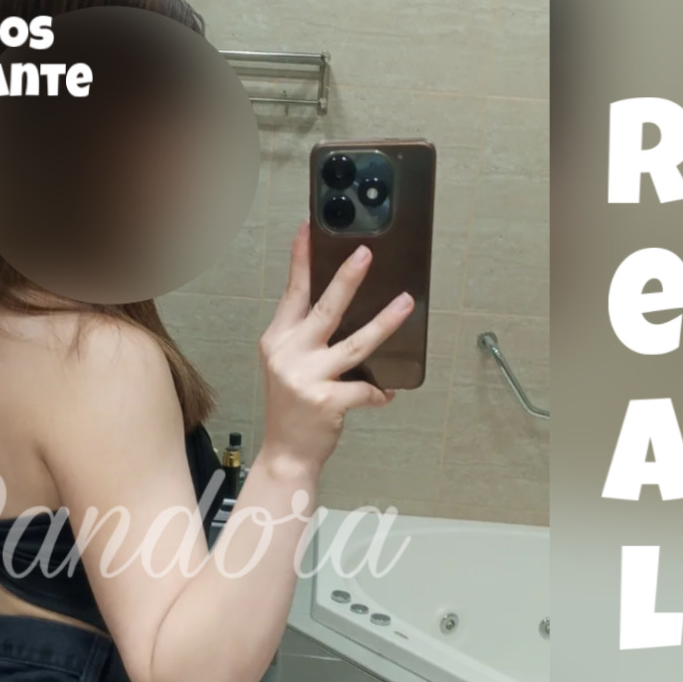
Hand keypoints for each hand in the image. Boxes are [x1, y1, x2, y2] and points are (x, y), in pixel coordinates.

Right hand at [257, 220, 412, 476]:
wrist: (286, 453)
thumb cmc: (292, 408)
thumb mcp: (286, 365)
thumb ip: (305, 337)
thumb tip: (344, 305)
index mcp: (277, 340)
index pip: (292, 293)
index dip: (300, 260)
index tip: (307, 229)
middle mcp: (288, 355)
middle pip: (325, 309)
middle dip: (347, 278)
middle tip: (365, 253)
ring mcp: (306, 378)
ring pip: (355, 344)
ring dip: (384, 323)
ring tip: (405, 303)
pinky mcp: (326, 401)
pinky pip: (364, 389)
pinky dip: (378, 391)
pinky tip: (385, 393)